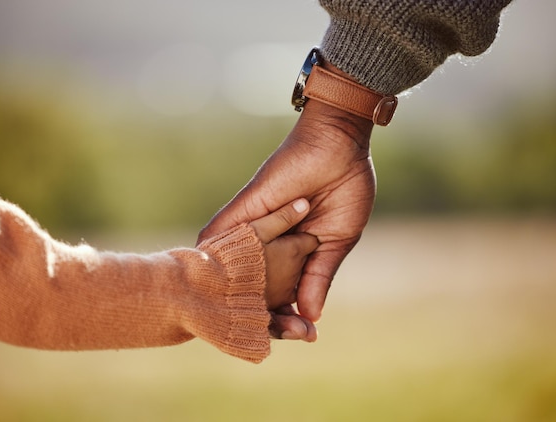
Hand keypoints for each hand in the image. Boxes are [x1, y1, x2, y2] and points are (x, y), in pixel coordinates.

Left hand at [198, 99, 375, 331]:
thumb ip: (319, 275)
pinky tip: (210, 287)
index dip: (288, 315)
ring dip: (237, 294)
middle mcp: (269, 245)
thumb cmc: (345, 189)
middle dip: (266, 314)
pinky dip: (214, 261)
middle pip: (254, 288)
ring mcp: (254, 228)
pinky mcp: (246, 208)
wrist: (340, 146)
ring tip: (242, 321)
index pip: (282, 293)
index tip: (303, 334)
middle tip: (285, 331)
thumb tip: (311, 316)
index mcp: (292, 254)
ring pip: (233, 269)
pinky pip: (220, 236)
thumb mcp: (336, 240)